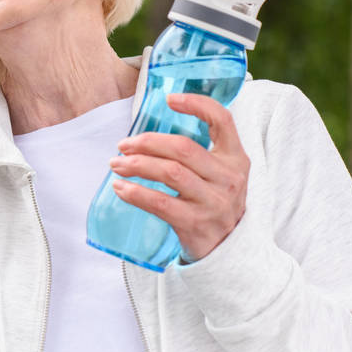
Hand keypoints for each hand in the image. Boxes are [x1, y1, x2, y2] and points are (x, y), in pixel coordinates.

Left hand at [109, 93, 250, 261]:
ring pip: (169, 172)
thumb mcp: (220, 174)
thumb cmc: (214, 202)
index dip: (196, 104)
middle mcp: (228, 178)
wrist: (230, 252)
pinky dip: (135, 193)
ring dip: (136, 165)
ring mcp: (214, 202)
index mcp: (235, 158)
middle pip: (182, 148)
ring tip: (116, 164)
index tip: (169, 99)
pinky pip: (160, 202)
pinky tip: (120, 188)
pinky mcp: (196, 223)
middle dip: (147, 142)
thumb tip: (150, 134)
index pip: (222, 120)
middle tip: (123, 144)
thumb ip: (199, 152)